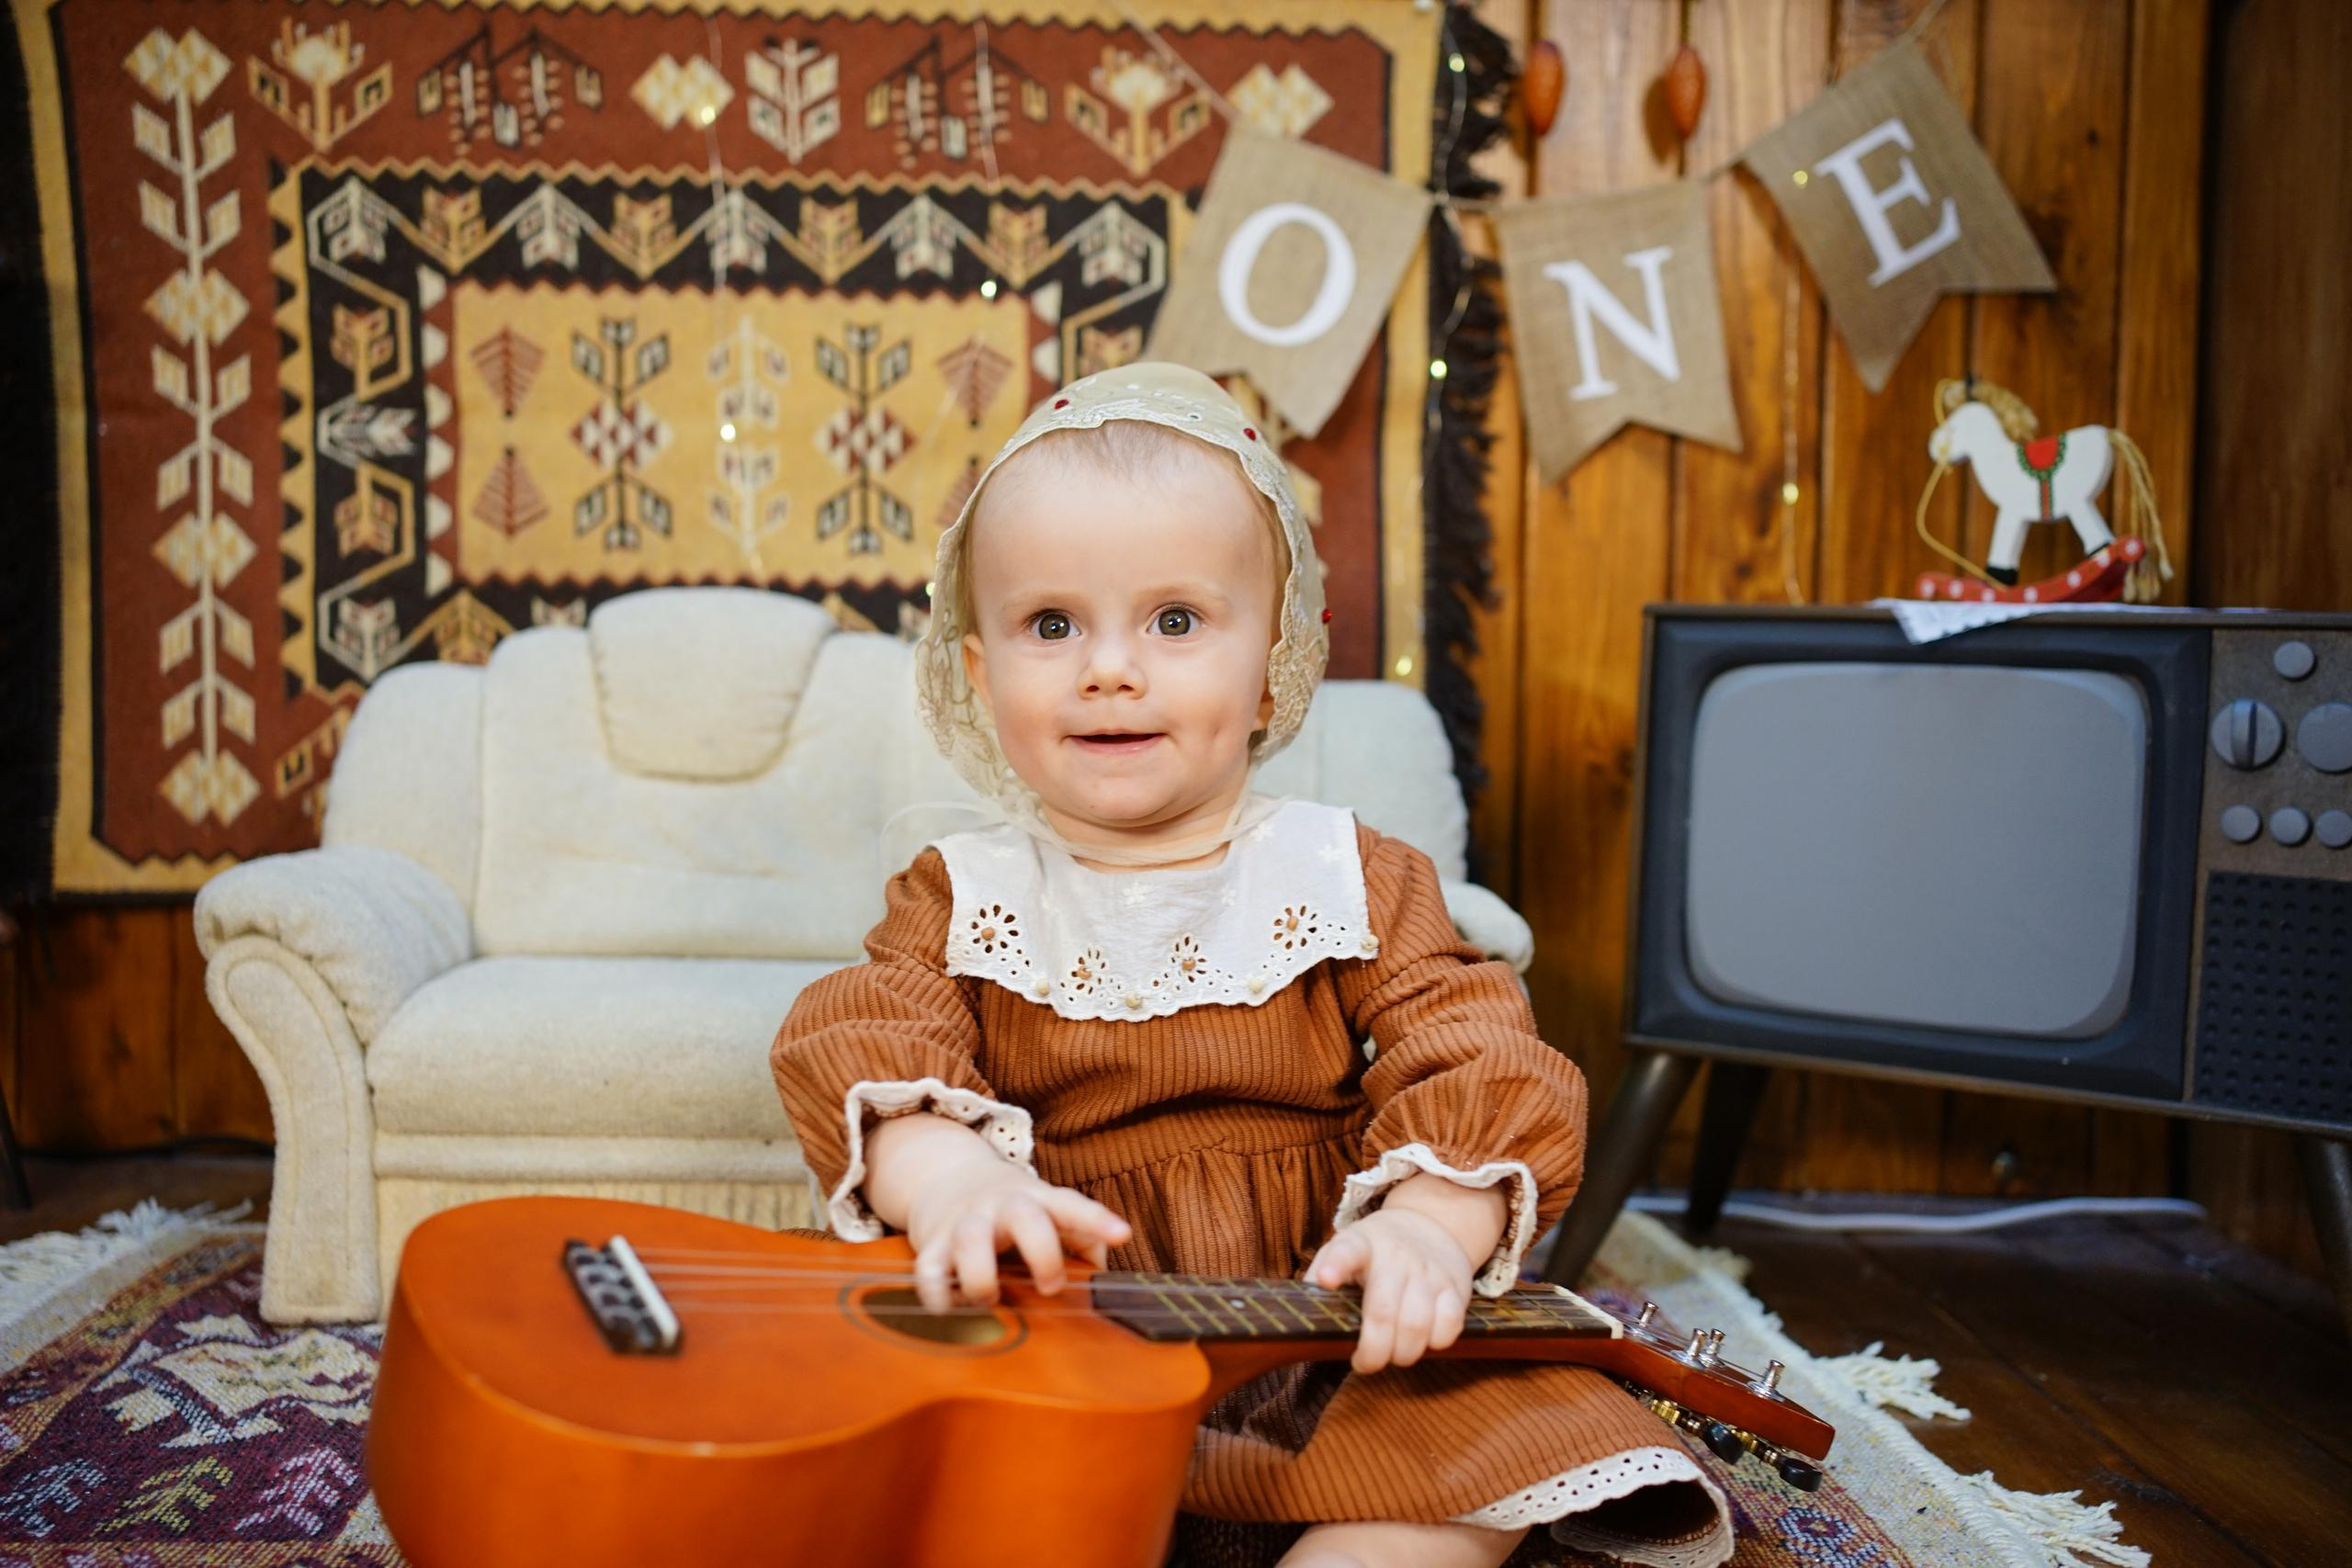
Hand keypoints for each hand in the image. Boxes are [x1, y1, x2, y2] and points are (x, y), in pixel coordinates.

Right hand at [903, 1150, 1130, 1314]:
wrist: (946, 1177)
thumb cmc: (1014, 1211)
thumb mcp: (1050, 1214)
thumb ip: (1083, 1244)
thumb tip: (1103, 1280)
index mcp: (1038, 1200)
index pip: (1072, 1206)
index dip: (1098, 1220)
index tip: (1122, 1235)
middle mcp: (1003, 1207)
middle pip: (1024, 1217)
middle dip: (1042, 1252)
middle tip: (1051, 1285)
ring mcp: (966, 1222)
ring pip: (971, 1240)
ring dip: (983, 1278)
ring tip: (992, 1299)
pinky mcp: (933, 1243)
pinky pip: (929, 1268)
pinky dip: (936, 1292)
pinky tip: (948, 1309)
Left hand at [1304, 1206, 1477, 1373]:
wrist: (1431, 1223)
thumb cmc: (1376, 1250)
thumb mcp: (1345, 1248)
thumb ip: (1323, 1272)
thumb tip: (1307, 1306)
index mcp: (1361, 1244)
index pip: (1346, 1251)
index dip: (1336, 1265)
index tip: (1327, 1281)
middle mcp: (1395, 1256)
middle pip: (1382, 1313)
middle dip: (1372, 1352)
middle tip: (1365, 1362)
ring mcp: (1428, 1271)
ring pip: (1416, 1326)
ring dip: (1403, 1354)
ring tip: (1394, 1355)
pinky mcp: (1455, 1286)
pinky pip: (1449, 1326)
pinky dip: (1435, 1344)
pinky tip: (1424, 1342)